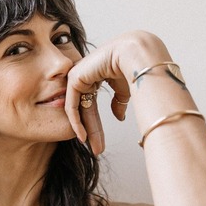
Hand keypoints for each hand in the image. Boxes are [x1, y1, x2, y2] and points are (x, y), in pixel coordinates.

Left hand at [65, 31, 169, 154]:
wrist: (134, 55)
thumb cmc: (133, 67)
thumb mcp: (125, 89)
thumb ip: (119, 103)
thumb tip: (118, 117)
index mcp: (94, 77)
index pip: (91, 106)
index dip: (95, 125)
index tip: (100, 142)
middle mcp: (84, 76)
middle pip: (84, 110)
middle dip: (91, 131)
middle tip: (97, 149)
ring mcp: (77, 76)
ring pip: (77, 109)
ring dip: (84, 130)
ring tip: (91, 147)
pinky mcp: (74, 78)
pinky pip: (71, 105)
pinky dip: (76, 122)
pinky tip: (82, 137)